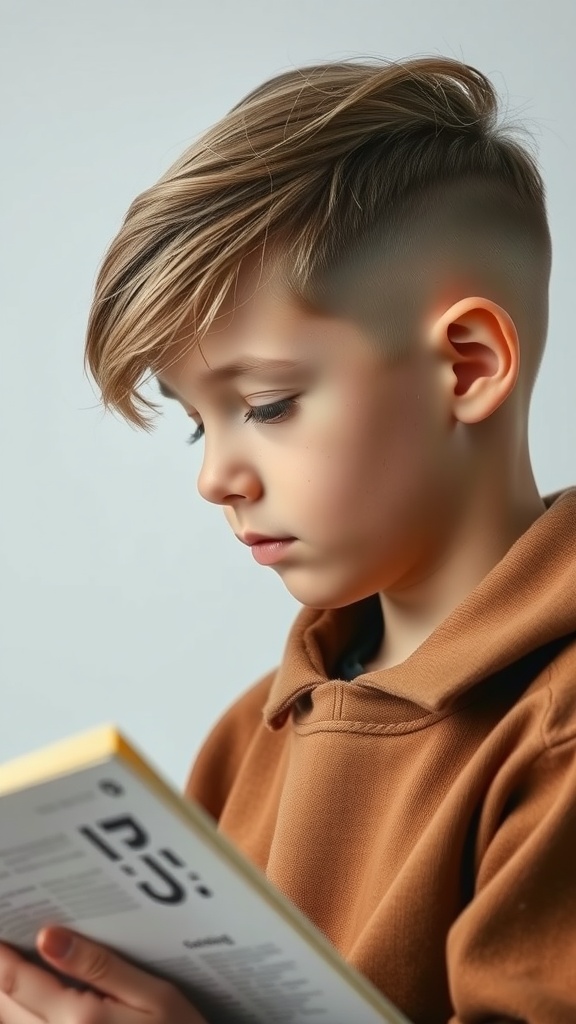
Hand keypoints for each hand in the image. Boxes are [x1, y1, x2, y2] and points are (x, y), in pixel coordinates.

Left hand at [0, 926, 207, 1022]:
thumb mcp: (153, 994)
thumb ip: (99, 965)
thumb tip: (47, 936)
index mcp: (80, 1020)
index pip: (18, 981)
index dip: (0, 954)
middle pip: (6, 1006)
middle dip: (1, 973)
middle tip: (5, 940)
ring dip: (6, 997)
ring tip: (14, 968)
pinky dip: (22, 1017)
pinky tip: (31, 999)